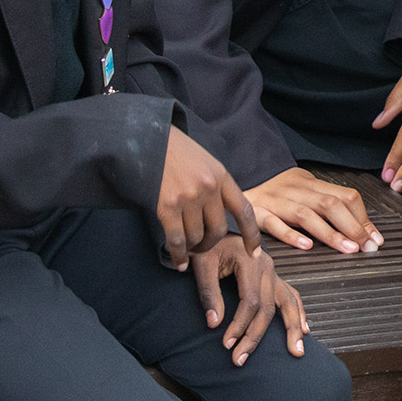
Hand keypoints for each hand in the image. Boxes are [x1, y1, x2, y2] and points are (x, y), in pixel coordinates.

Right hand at [158, 126, 260, 271]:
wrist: (148, 138)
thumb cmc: (176, 151)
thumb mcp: (205, 162)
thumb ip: (216, 185)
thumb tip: (221, 213)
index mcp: (221, 176)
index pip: (244, 210)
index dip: (251, 234)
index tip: (254, 253)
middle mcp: (208, 187)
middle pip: (218, 230)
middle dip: (210, 244)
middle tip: (202, 247)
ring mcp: (188, 197)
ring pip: (196, 237)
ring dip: (192, 248)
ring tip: (186, 248)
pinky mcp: (167, 206)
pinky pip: (177, 240)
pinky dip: (178, 255)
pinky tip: (178, 262)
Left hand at [190, 235, 312, 361]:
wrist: (217, 225)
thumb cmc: (208, 245)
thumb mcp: (202, 263)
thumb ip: (208, 292)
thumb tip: (214, 324)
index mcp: (250, 260)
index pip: (250, 301)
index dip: (239, 325)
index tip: (227, 344)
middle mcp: (267, 266)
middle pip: (268, 307)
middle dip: (255, 336)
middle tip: (240, 360)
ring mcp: (273, 272)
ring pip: (288, 302)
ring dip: (291, 328)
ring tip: (295, 352)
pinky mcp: (273, 277)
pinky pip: (291, 295)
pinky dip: (299, 312)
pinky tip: (304, 329)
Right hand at [248, 167, 381, 253]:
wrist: (242, 183)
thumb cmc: (280, 192)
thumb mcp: (307, 191)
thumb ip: (331, 206)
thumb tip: (364, 229)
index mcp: (312, 185)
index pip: (345, 196)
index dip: (363, 217)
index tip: (375, 238)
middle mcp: (297, 191)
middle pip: (329, 205)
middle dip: (352, 226)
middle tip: (367, 247)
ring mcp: (277, 202)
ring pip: (306, 215)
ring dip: (329, 234)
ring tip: (347, 249)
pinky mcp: (258, 214)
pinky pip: (274, 223)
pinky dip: (291, 234)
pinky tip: (305, 246)